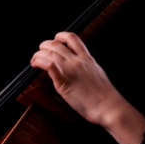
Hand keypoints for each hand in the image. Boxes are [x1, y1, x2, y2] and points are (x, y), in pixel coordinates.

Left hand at [30, 31, 144, 143]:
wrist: (109, 106)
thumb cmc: (105, 95)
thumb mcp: (97, 73)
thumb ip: (86, 67)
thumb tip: (79, 68)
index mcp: (87, 58)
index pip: (72, 38)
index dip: (60, 36)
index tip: (55, 40)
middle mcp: (78, 61)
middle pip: (56, 44)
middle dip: (44, 46)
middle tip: (40, 52)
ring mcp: (70, 71)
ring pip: (49, 53)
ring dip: (38, 55)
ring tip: (35, 60)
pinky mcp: (64, 82)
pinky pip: (50, 67)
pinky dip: (41, 63)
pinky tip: (36, 65)